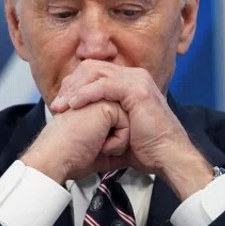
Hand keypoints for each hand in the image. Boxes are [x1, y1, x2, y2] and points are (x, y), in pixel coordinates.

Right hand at [21, 100, 130, 184]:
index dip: (113, 140)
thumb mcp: (98, 148)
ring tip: (96, 145)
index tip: (97, 150)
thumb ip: (115, 142)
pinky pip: (126, 124)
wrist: (56, 157)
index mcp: (89, 109)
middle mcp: (93, 102)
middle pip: (125, 122)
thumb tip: (132, 149)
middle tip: (96, 148)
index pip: (117, 122)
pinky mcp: (104, 105)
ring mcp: (98, 100)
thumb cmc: (70, 156)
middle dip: (117, 141)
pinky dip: (117, 141)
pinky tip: (99, 144)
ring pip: (128, 122)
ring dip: (117, 141)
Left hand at [50, 60, 213, 198]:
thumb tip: (78, 117)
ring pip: (94, 73)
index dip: (73, 86)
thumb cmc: (146, 148)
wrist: (167, 158)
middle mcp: (133, 76)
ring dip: (74, 89)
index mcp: (129, 81)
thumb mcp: (118, 127)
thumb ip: (102, 115)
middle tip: (57, 105)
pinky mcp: (137, 89)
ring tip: (62, 106)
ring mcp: (136, 80)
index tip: (59, 104)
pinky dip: (86, 94)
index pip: (92, 72)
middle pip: (90, 68)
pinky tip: (74, 105)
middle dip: (70, 85)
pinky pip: (103, 85)